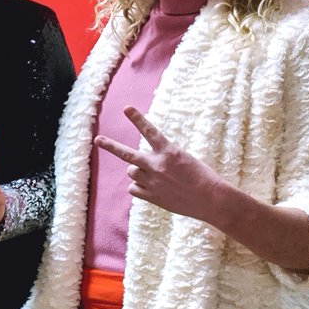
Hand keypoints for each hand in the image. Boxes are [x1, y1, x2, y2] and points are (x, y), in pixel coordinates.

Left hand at [94, 107, 223, 220]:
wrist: (210, 199)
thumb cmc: (201, 177)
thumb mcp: (183, 159)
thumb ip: (161, 158)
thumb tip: (140, 165)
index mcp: (169, 152)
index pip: (150, 132)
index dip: (137, 119)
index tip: (126, 108)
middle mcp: (157, 165)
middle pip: (127, 154)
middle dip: (111, 146)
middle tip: (98, 139)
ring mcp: (152, 181)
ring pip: (132, 172)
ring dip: (138, 172)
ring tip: (156, 176)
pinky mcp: (150, 196)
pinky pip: (134, 189)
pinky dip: (140, 188)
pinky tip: (155, 189)